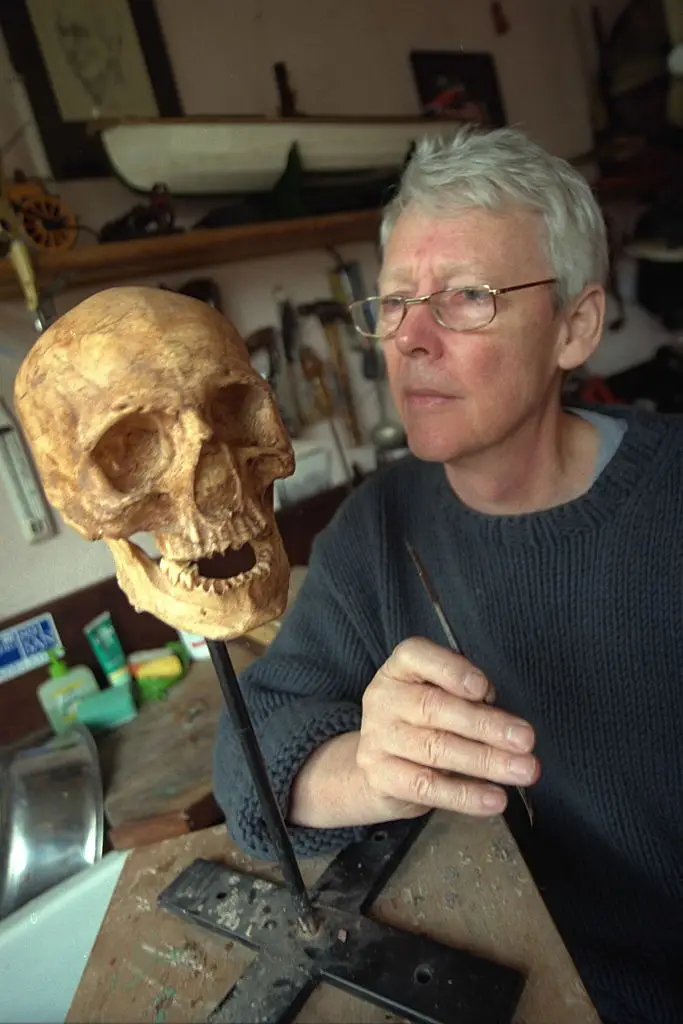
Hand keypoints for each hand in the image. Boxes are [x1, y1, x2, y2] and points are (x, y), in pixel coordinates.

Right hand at [356, 637, 538, 819]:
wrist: (378, 769)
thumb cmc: (422, 723)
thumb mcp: (440, 698)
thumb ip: (467, 698)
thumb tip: (503, 717)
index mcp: (399, 669)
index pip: (416, 656)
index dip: (451, 670)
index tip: (485, 689)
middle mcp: (383, 698)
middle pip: (434, 707)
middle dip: (486, 724)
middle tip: (526, 740)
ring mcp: (378, 738)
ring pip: (435, 749)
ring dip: (485, 761)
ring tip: (523, 770)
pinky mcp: (381, 776)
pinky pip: (427, 787)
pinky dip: (465, 795)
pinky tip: (495, 799)